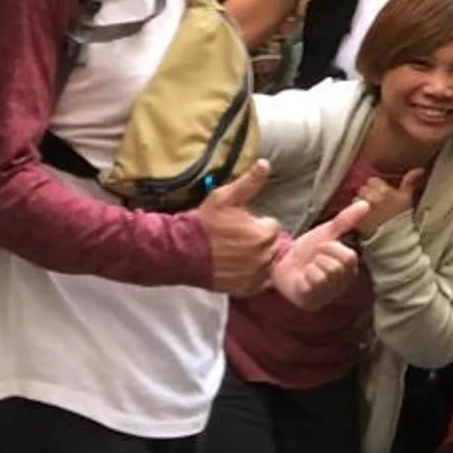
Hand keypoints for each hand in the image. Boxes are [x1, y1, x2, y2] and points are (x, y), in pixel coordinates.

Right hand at [195, 160, 282, 295]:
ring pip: (267, 264)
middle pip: (272, 246)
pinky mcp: (246, 289)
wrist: (180, 252)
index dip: (257, 225)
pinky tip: (236, 268)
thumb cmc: (203, 224)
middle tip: (237, 240)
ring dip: (257, 259)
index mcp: (264, 233)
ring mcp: (256, 275)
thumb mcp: (224, 198)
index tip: (242, 225)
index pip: (272, 227)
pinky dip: (252, 276)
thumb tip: (265, 163)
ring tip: (235, 254)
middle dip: (259, 241)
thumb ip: (249, 183)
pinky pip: (259, 282)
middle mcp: (265, 256)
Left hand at [268, 196, 370, 306]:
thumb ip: (346, 220)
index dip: (331, 248)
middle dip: (320, 257)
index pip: (348, 256)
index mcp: (349, 268)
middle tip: (312, 259)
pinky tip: (301, 279)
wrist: (280, 262)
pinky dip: (304, 277)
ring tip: (307, 269)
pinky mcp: (312, 301)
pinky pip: (313, 283)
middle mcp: (341, 284)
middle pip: (337, 266)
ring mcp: (327, 294)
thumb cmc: (306, 250)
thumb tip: (365, 204)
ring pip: (325, 274)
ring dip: (311, 267)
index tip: (321, 248)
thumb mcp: (326, 233)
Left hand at [354, 165, 423, 229]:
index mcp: (385, 190)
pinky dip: (355, 212)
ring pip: (356, 197)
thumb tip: (420, 169)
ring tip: (369, 211)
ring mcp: (364, 207)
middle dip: (367, 194)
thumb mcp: (407, 198)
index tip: (381, 196)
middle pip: (363, 188)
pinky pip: (351, 208)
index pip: (372, 180)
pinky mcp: (357, 217)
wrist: (395, 239)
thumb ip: (410, 181)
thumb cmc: (401, 218)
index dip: (375, 187)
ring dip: (360, 202)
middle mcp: (373, 197)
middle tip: (375, 204)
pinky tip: (364, 217)